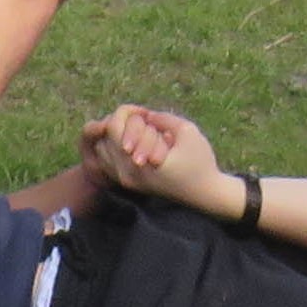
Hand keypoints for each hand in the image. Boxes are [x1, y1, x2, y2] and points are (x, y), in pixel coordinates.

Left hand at [85, 104, 230, 211]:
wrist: (204, 193)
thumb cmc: (199, 162)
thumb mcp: (187, 131)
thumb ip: (163, 118)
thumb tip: (144, 115)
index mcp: (137, 163)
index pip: (112, 129)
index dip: (127, 113)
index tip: (147, 112)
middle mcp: (125, 174)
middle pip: (105, 138)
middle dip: (122, 122)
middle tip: (144, 119)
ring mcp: (125, 181)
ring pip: (102, 150)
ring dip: (116, 135)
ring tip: (139, 130)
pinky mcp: (129, 183)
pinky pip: (108, 162)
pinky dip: (115, 148)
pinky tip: (133, 142)